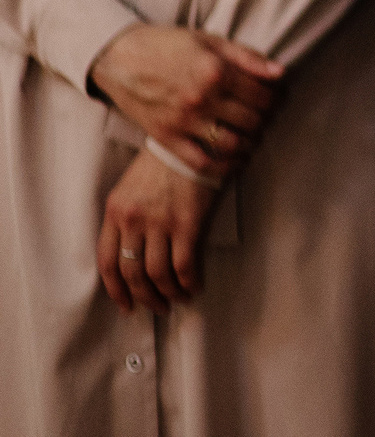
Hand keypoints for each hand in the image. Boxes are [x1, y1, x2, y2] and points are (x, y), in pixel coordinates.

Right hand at [89, 25, 280, 175]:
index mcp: (216, 72)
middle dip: (266, 120)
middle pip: (252, 120)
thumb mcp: (211, 41)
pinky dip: (223, 167)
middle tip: (267, 118)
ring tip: (252, 136)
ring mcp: (182, 121)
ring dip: (250, 144)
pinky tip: (235, 161)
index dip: (277, 99)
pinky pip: (200, 163)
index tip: (278, 99)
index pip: (263, 95)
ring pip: (231, 144)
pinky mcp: (165, 138)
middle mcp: (201, 99)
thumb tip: (280, 72)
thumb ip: (247, 57)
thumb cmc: (168, 45)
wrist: (119, 58)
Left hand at [97, 152, 217, 313]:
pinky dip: (188, 281)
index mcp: (115, 211)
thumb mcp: (131, 187)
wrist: (195, 139)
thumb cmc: (164, 162)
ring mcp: (160, 222)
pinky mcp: (187, 222)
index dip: (115, 290)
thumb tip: (133, 253)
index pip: (107, 262)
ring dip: (166, 294)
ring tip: (177, 300)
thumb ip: (126, 218)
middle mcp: (133, 220)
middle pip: (132, 273)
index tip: (126, 305)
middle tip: (155, 308)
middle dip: (143, 297)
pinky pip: (184, 264)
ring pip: (157, 274)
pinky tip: (194, 286)